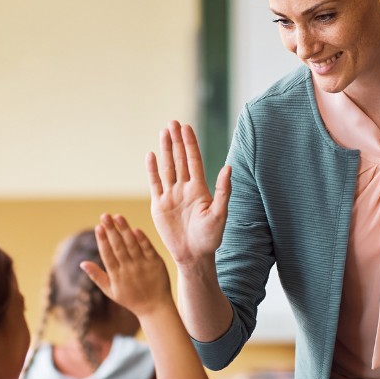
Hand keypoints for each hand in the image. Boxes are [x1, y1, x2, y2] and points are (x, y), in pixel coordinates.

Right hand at [80, 214, 170, 317]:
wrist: (154, 307)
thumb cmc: (130, 299)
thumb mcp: (110, 291)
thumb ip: (97, 276)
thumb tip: (82, 263)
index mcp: (116, 276)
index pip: (107, 254)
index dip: (102, 240)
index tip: (98, 227)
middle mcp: (129, 269)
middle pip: (118, 246)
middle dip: (111, 230)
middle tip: (104, 215)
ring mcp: (143, 266)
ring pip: (132, 245)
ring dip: (125, 230)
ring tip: (118, 217)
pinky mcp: (156, 263)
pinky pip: (148, 249)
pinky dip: (142, 239)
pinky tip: (135, 229)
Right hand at [147, 120, 231, 268]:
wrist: (194, 256)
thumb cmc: (211, 238)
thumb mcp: (220, 214)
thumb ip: (223, 191)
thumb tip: (228, 167)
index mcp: (200, 189)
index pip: (194, 160)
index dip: (190, 143)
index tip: (186, 127)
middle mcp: (185, 189)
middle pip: (180, 159)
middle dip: (176, 141)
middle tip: (172, 122)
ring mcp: (171, 196)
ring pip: (167, 168)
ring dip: (165, 150)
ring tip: (163, 132)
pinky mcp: (159, 205)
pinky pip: (155, 183)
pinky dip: (152, 169)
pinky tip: (151, 155)